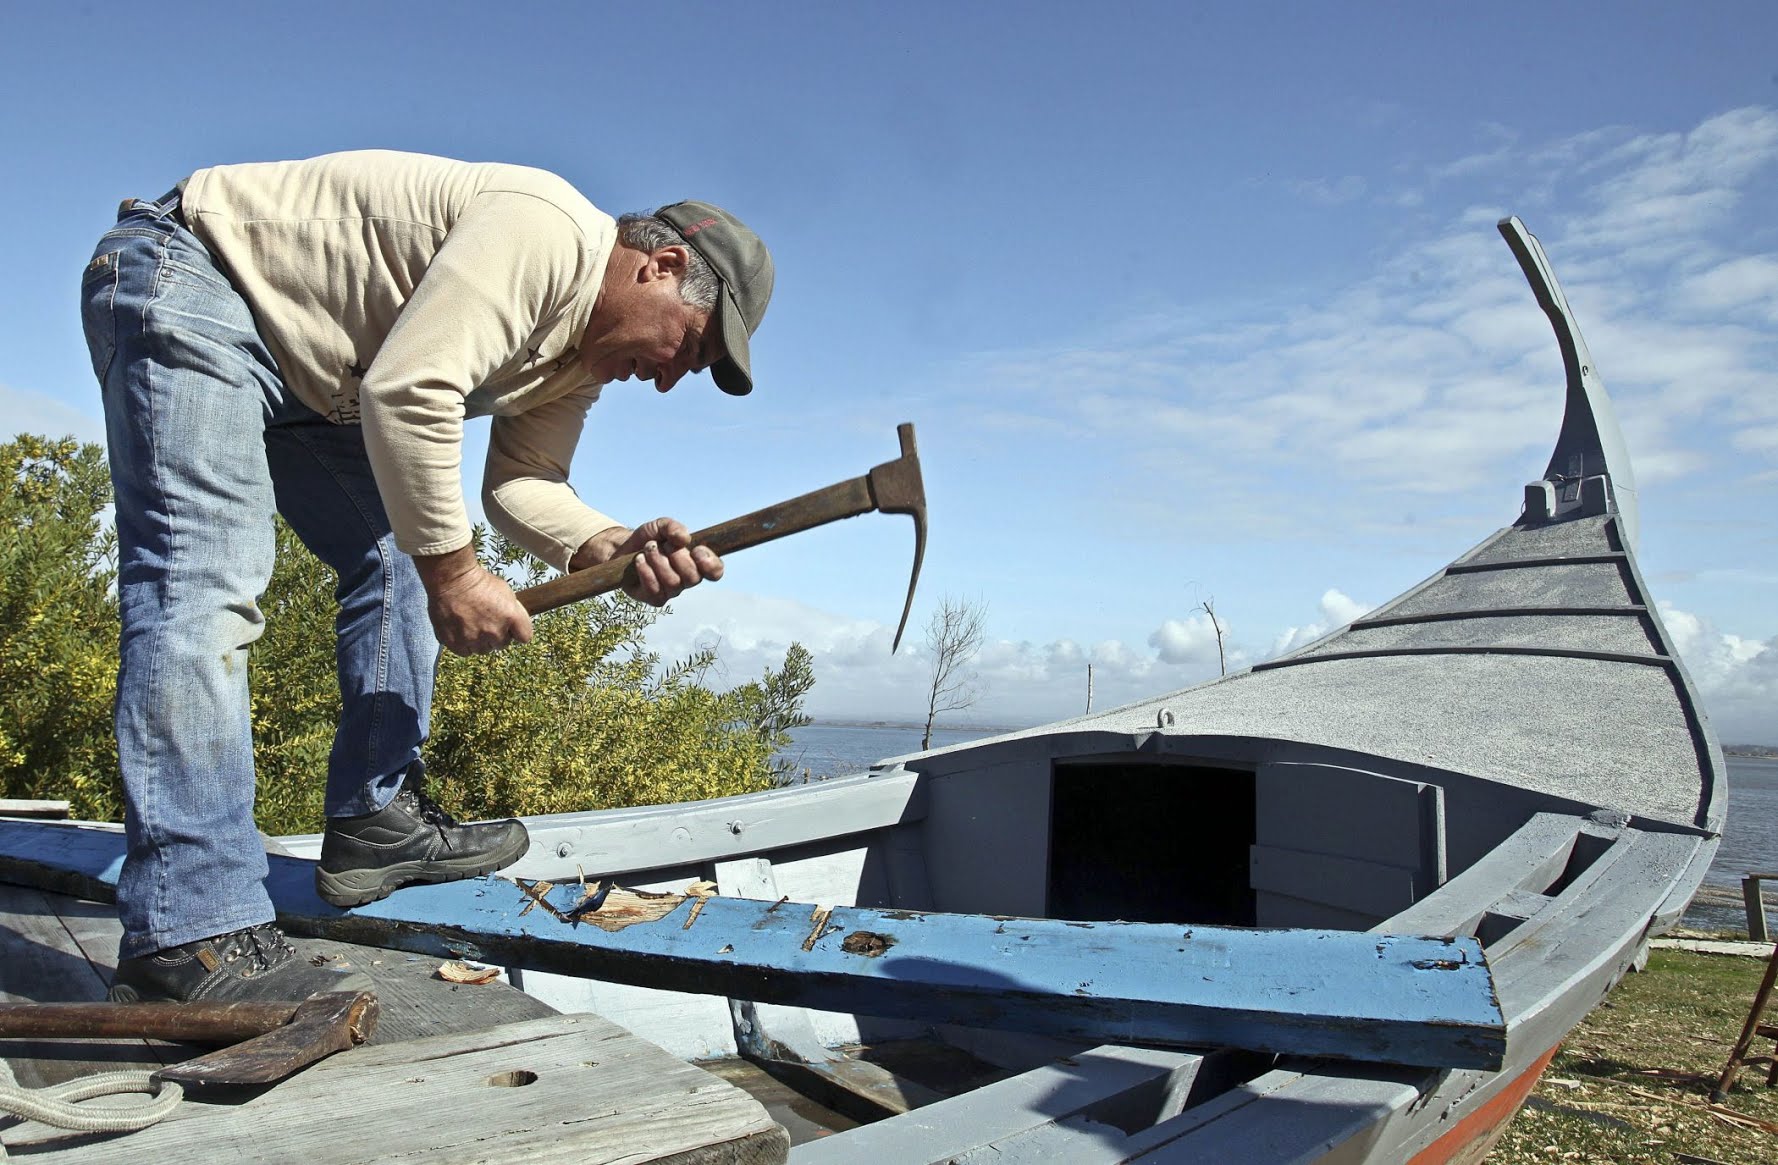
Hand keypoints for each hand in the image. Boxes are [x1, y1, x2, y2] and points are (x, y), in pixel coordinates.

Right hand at [413, 546, 533, 654]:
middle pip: (502, 644)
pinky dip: (463, 644)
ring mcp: (475, 639)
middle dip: (497, 635)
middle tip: (486, 621)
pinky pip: (465, 651)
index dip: (517, 631)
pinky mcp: (456, 643)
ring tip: (471, 624)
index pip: (525, 637)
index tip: (511, 627)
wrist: (451, 579)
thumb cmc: (479, 582)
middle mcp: (495, 631)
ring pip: (483, 649)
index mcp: (511, 616)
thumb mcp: (505, 591)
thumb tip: (515, 624)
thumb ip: (514, 611)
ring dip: (480, 641)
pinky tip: (461, 630)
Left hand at [573, 517, 723, 606]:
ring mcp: (671, 591)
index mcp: (696, 563)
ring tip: (647, 549)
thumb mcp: (660, 526)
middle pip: (692, 577)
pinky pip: (655, 589)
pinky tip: (639, 560)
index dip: (711, 564)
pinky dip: (646, 571)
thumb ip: (673, 527)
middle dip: (676, 557)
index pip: (715, 571)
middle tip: (661, 545)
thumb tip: (685, 538)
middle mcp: (686, 580)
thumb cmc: (648, 539)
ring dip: (658, 561)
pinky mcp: (655, 599)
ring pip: (673, 583)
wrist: (623, 549)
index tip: (697, 549)